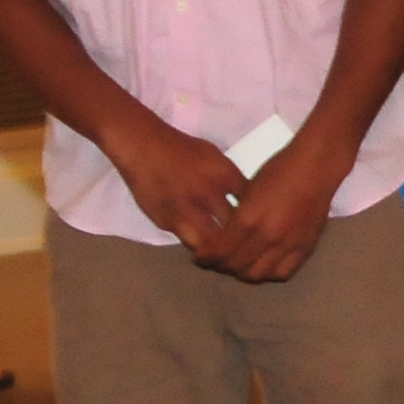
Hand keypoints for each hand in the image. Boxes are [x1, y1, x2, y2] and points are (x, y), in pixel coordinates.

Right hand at [106, 114, 248, 264]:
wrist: (142, 147)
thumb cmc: (181, 149)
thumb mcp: (215, 157)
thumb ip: (231, 180)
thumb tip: (248, 200)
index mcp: (225, 176)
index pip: (253, 205)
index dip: (259, 219)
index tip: (261, 226)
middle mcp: (209, 195)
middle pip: (236, 229)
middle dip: (244, 240)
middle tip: (247, 249)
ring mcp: (187, 210)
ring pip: (213, 243)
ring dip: (221, 251)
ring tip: (227, 256)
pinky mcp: (168, 221)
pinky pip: (189, 242)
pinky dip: (200, 248)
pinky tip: (206, 251)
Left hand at [200, 124, 347, 282]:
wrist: (316, 167)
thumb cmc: (279, 170)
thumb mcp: (249, 191)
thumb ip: (237, 218)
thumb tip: (223, 239)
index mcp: (249, 218)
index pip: (221, 250)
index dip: (206, 258)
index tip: (200, 257)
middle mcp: (268, 236)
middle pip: (237, 266)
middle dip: (222, 266)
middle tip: (218, 261)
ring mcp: (288, 244)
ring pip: (258, 274)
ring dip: (244, 273)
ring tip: (241, 264)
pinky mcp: (305, 247)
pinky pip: (283, 273)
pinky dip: (269, 274)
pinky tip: (264, 266)